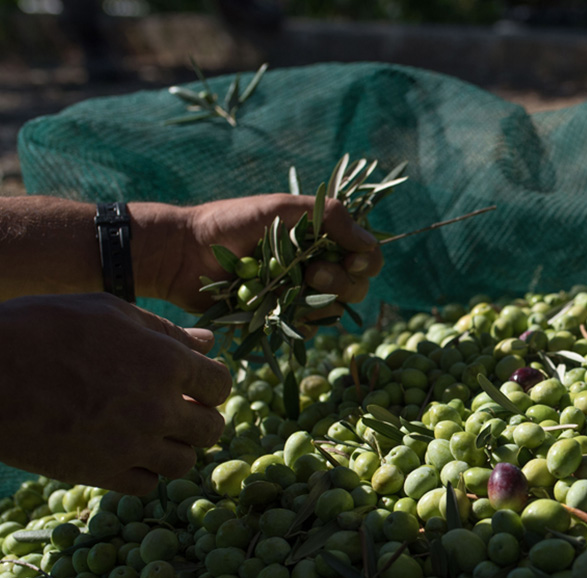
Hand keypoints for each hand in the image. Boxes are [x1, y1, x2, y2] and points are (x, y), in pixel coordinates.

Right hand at [0, 294, 230, 495]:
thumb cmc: (41, 328)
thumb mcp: (106, 311)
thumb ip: (163, 330)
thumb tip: (207, 341)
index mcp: (165, 363)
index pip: (220, 385)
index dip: (210, 384)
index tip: (193, 384)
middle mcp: (158, 408)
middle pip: (211, 429)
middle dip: (200, 418)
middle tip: (178, 410)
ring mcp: (131, 445)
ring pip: (184, 463)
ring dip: (175, 448)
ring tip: (152, 432)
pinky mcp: (101, 473)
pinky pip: (146, 485)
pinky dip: (143, 472)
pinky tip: (126, 452)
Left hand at [155, 193, 383, 317]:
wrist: (183, 252)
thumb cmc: (230, 222)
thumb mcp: (281, 207)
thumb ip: (330, 216)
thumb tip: (370, 243)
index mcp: (321, 239)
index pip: (366, 256)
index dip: (366, 261)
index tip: (351, 260)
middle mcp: (316, 267)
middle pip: (357, 286)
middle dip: (340, 281)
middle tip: (311, 272)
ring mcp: (299, 295)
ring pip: (334, 309)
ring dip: (319, 301)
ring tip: (288, 287)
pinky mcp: (280, 318)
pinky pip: (306, 329)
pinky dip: (298, 321)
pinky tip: (276, 308)